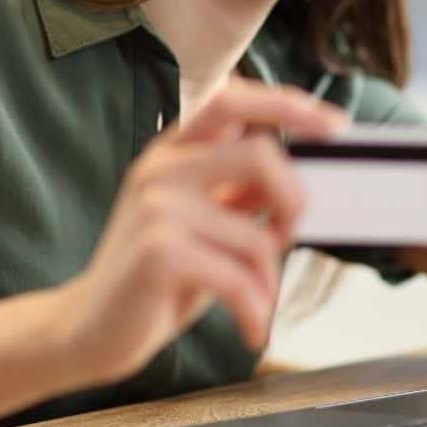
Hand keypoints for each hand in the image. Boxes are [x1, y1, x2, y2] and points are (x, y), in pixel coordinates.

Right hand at [55, 78, 348, 383]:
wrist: (92, 326)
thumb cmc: (159, 273)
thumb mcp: (202, 220)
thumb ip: (240, 190)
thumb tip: (303, 175)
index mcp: (172, 150)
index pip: (230, 99)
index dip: (287, 103)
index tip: (334, 126)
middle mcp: (161, 168)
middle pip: (260, 153)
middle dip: (294, 199)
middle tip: (289, 235)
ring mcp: (157, 208)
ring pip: (258, 234)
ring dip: (269, 279)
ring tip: (254, 298)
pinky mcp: (159, 253)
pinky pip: (239, 279)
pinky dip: (255, 310)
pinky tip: (250, 327)